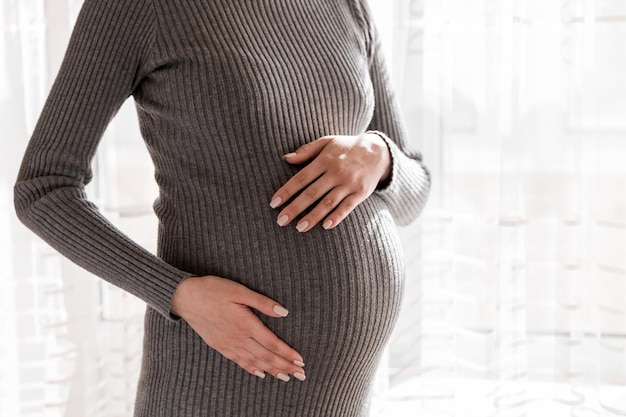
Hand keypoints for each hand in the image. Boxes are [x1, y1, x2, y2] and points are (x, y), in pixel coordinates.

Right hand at [171, 276, 305, 381]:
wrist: (185, 298)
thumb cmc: (212, 290)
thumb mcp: (239, 290)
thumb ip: (262, 302)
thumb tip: (283, 311)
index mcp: (246, 324)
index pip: (272, 343)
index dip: (287, 353)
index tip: (301, 360)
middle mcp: (238, 338)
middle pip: (266, 356)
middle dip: (285, 366)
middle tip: (301, 375)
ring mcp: (228, 344)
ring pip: (254, 361)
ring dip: (272, 370)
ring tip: (286, 377)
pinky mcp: (220, 345)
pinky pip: (239, 361)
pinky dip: (252, 368)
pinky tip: (260, 373)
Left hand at [269, 133, 391, 231]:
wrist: (378, 151)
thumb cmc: (346, 147)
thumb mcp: (327, 142)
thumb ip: (306, 151)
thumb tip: (286, 158)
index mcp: (325, 160)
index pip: (301, 178)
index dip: (287, 191)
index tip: (274, 203)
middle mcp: (336, 172)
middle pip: (312, 193)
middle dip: (295, 208)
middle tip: (280, 221)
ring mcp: (349, 183)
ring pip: (328, 202)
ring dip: (313, 216)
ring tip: (299, 228)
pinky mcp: (360, 193)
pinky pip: (347, 207)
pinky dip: (337, 217)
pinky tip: (326, 226)